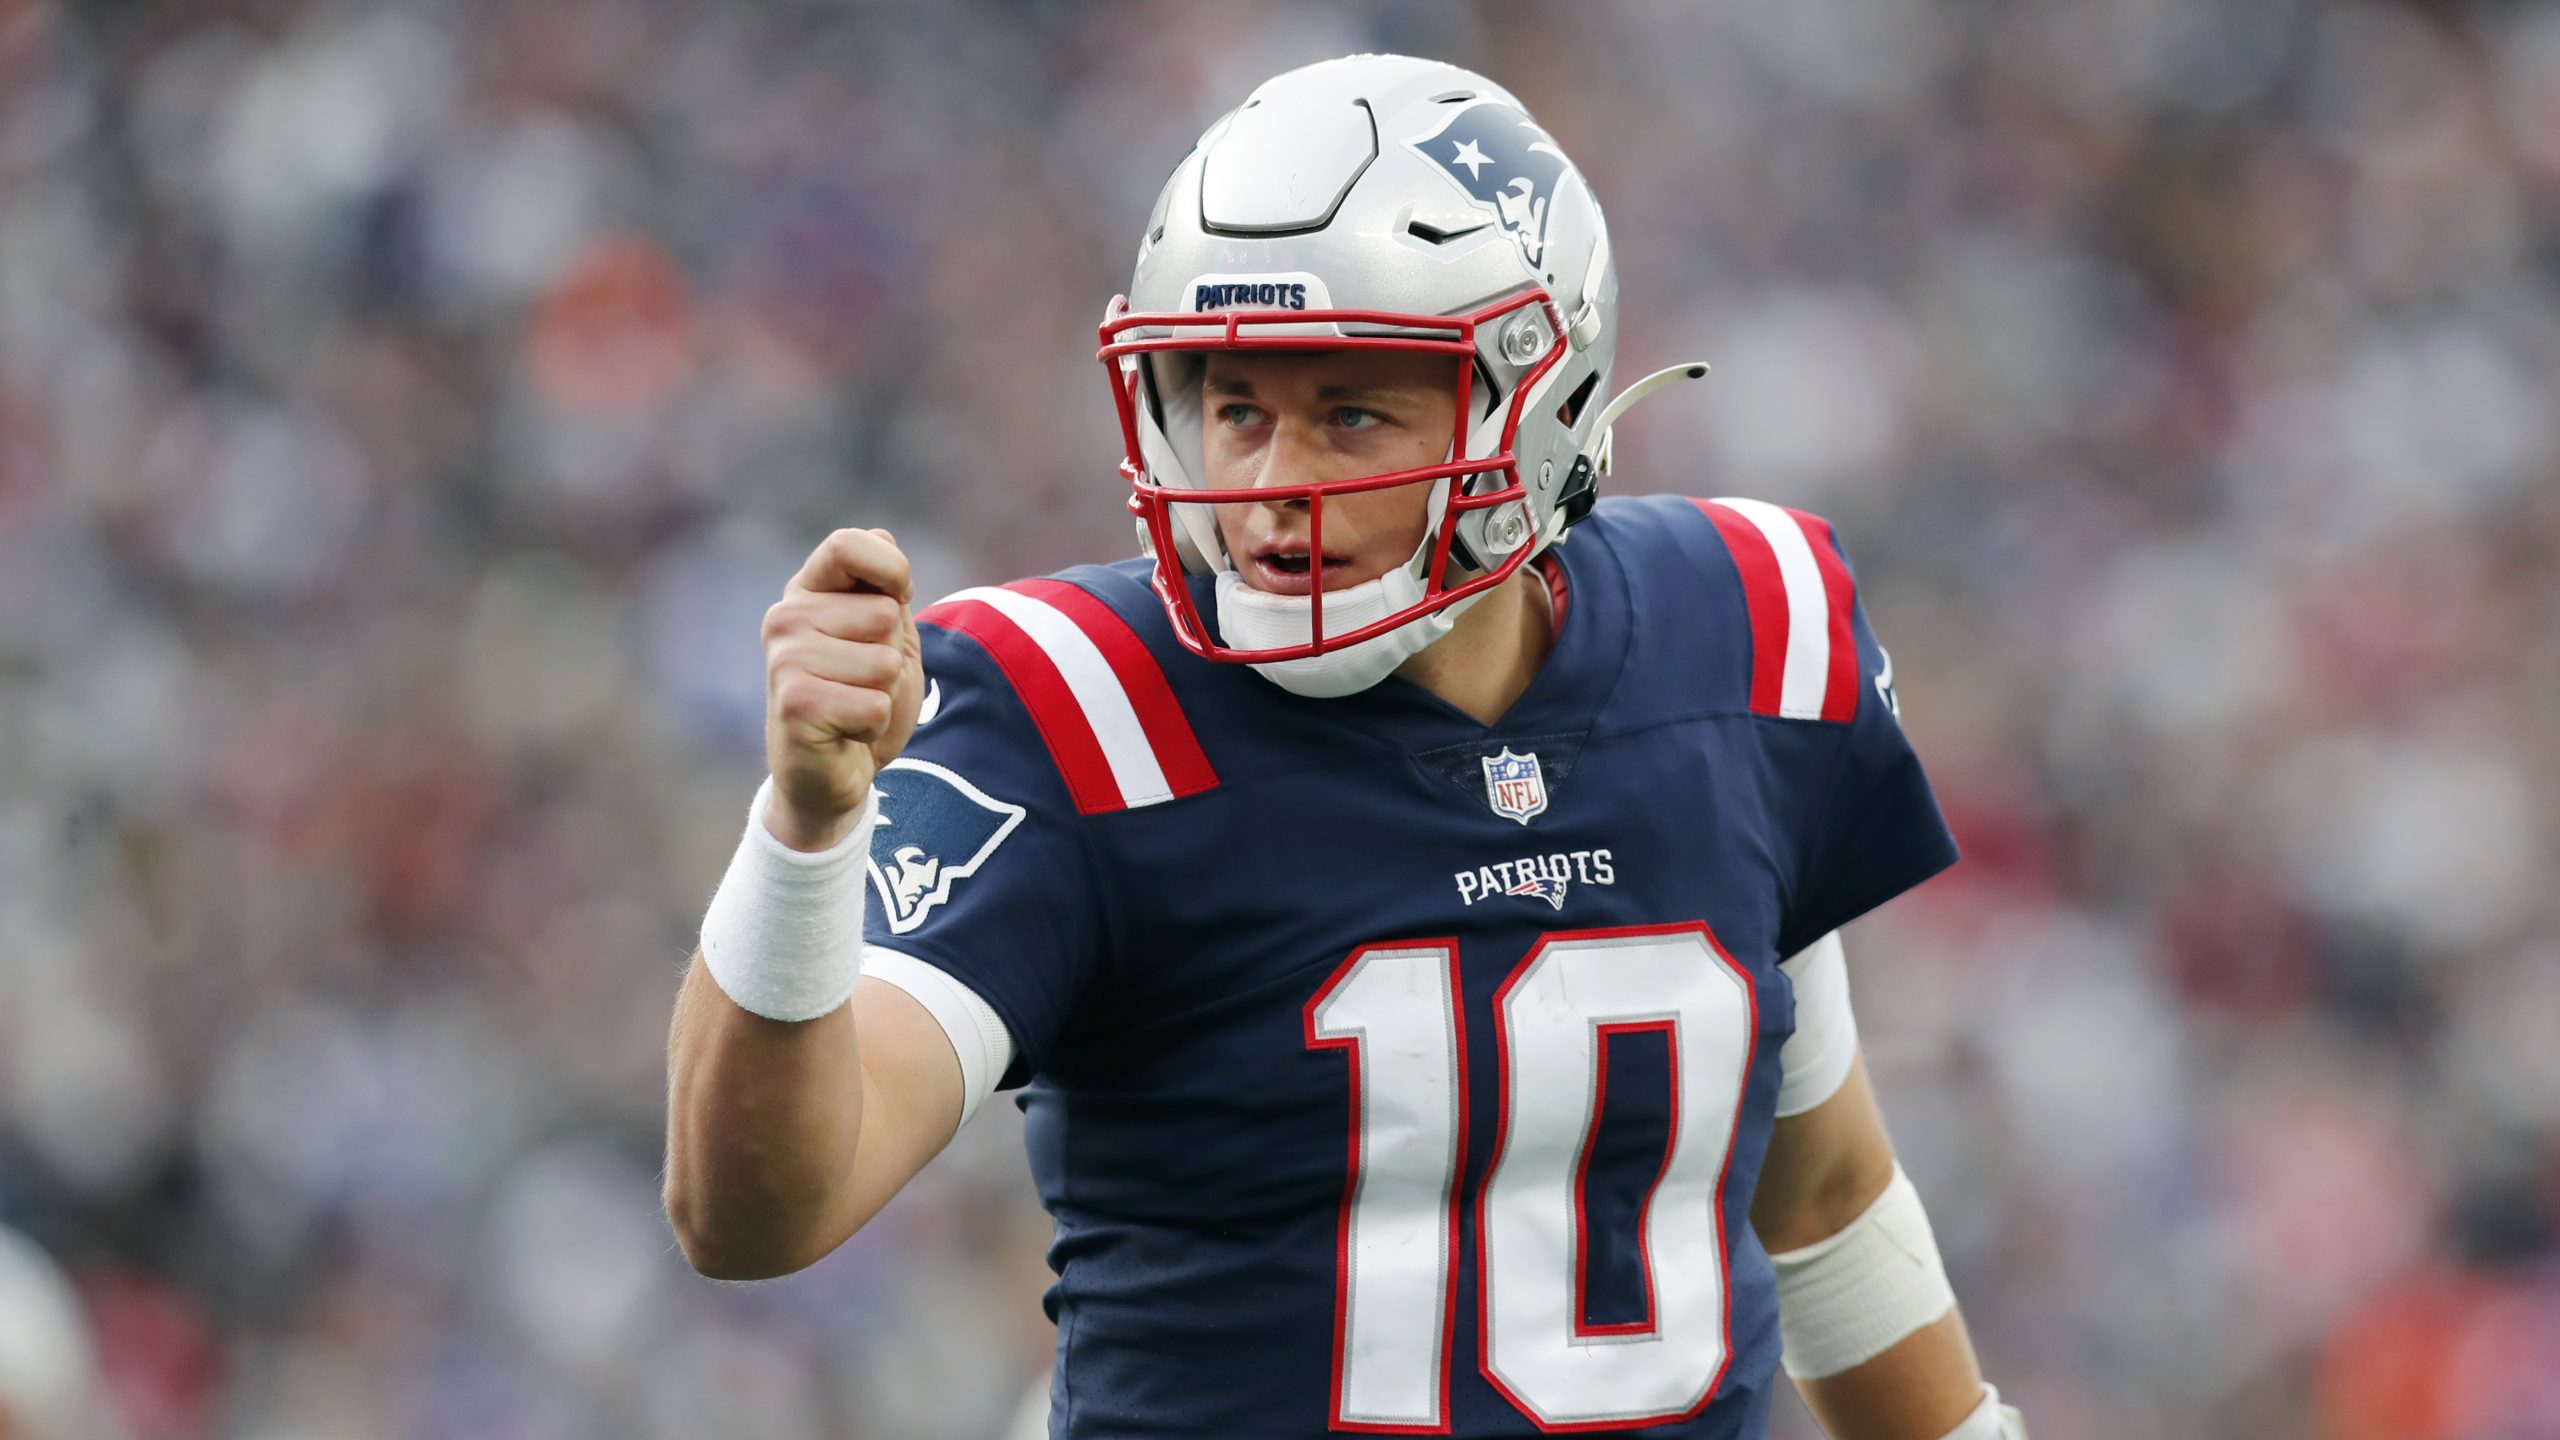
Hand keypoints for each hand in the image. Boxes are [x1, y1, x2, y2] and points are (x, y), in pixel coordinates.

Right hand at [759, 527, 925, 850]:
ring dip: (884, 695)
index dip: (891, 571)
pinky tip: (843, 732)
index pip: (849, 544)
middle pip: (885, 615)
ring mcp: (785, 660)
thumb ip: (884, 588)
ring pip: (884, 664)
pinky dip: (874, 726)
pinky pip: (875, 705)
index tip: (895, 602)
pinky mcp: (794, 705)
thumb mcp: (885, 636)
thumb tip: (881, 536)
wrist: (834, 773)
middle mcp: (786, 618)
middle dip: (892, 657)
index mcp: (807, 591)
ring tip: (851, 707)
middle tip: (861, 683)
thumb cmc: (861, 697)